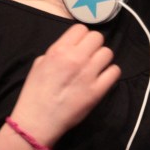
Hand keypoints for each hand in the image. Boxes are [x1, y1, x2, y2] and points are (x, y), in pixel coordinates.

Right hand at [10, 24, 120, 147]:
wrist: (38, 120)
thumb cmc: (35, 93)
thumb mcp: (39, 64)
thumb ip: (56, 52)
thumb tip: (71, 49)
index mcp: (59, 50)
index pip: (81, 28)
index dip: (81, 36)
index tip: (80, 45)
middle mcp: (76, 58)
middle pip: (97, 37)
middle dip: (93, 45)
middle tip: (88, 56)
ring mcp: (89, 74)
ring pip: (107, 53)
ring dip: (102, 59)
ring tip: (95, 68)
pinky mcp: (98, 90)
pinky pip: (114, 72)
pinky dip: (110, 73)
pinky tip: (102, 79)